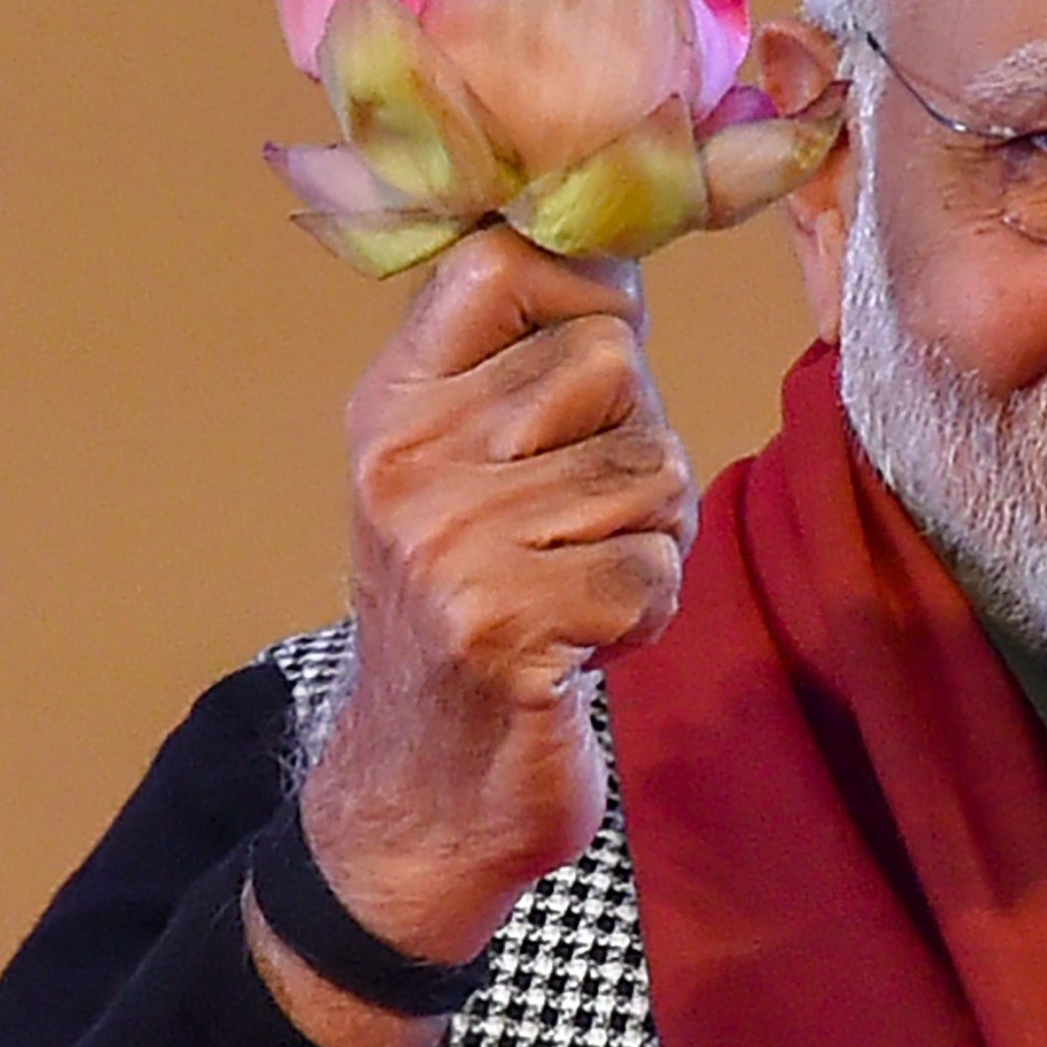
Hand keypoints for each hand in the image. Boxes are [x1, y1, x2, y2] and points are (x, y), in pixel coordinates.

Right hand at [251, 228, 695, 1046]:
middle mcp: (405, 459)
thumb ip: (527, 365)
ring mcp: (446, 542)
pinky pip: (652, 570)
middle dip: (634, 448)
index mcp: (394, 403)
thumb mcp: (468, 471)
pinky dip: (645, 615)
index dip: (591, 294)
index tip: (594, 378)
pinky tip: (582, 647)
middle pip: (612, 363)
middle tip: (576, 529)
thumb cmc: (480, 616)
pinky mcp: (499, 625)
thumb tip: (621, 248)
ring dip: (647, 544)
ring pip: (652, 470)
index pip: (503, 259)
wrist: (421, 798)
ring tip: (575, 589)